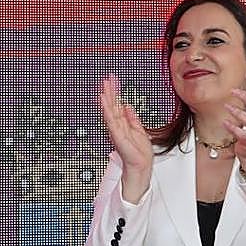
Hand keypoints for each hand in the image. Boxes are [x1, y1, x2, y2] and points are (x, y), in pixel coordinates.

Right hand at [98, 74, 151, 199]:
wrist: (141, 166)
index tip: (113, 82)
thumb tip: (128, 106)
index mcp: (124, 124)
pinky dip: (106, 109)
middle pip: (113, 105)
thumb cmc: (140, 153)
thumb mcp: (140, 130)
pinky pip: (110, 119)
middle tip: (107, 79)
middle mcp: (118, 126)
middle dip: (110, 92)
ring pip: (110, 110)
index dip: (116, 93)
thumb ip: (133, 118)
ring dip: (107, 97)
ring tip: (104, 85)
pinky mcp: (116, 134)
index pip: (118, 105)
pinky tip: (103, 100)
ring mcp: (116, 130)